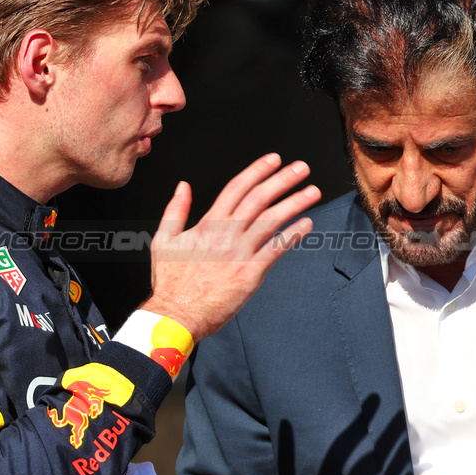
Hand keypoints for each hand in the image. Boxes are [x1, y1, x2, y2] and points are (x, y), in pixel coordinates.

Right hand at [142, 153, 319, 340]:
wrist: (176, 313)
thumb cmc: (170, 283)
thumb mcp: (163, 239)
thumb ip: (175, 210)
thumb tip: (183, 187)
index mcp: (207, 224)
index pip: (237, 188)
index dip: (257, 171)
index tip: (274, 160)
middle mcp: (226, 234)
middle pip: (259, 198)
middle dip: (283, 180)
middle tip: (301, 168)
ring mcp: (239, 253)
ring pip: (271, 220)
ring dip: (295, 203)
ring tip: (312, 192)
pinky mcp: (249, 273)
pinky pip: (275, 250)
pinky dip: (292, 235)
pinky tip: (306, 225)